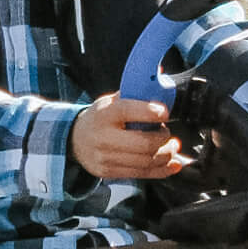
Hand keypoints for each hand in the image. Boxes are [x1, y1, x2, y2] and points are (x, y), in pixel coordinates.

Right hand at [70, 95, 192, 180]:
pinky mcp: (109, 172)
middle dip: (163, 139)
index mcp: (105, 114)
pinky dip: (162, 170)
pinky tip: (172, 164)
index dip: (151, 112)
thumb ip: (134, 93)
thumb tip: (159, 75)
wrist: (75, 140)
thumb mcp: (110, 101)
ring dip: (166, 155)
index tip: (165, 113)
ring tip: (172, 148)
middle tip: (168, 133)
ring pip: (146, 161)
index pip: (129, 111)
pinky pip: (142, 174)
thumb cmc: (99, 118)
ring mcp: (106, 157)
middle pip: (143, 143)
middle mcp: (104, 137)